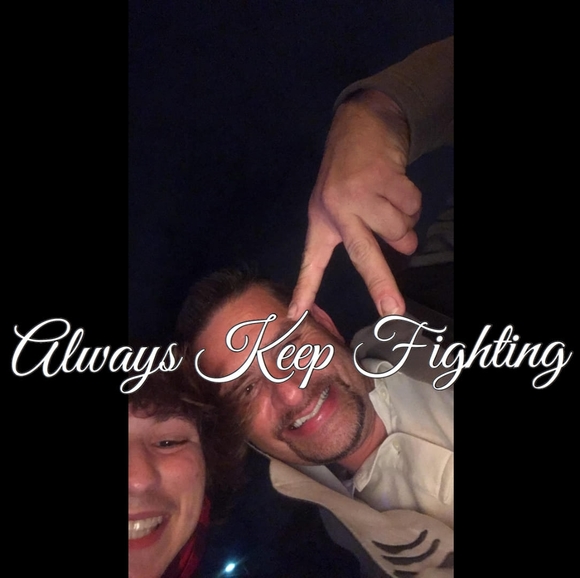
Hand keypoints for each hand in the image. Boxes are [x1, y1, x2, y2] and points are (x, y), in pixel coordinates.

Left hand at [288, 90, 421, 319]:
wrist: (359, 123)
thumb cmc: (349, 172)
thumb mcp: (337, 202)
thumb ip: (360, 231)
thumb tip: (405, 250)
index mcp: (321, 221)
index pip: (311, 261)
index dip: (305, 289)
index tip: (295, 315)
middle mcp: (336, 210)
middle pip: (363, 256)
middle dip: (380, 286)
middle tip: (393, 310)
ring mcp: (359, 194)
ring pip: (399, 231)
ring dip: (405, 221)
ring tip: (389, 200)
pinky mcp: (381, 177)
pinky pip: (411, 207)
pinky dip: (411, 201)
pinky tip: (395, 185)